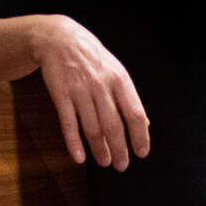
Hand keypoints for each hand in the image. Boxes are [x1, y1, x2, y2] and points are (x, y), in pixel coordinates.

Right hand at [28, 14, 149, 170]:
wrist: (60, 39)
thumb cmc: (92, 58)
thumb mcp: (116, 71)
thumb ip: (129, 98)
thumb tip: (145, 124)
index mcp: (119, 80)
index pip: (135, 113)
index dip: (140, 136)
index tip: (142, 152)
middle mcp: (101, 86)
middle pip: (113, 125)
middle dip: (119, 149)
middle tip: (122, 165)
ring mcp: (80, 91)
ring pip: (92, 127)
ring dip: (99, 149)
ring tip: (105, 162)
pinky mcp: (61, 95)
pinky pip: (68, 123)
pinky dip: (74, 142)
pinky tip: (79, 157)